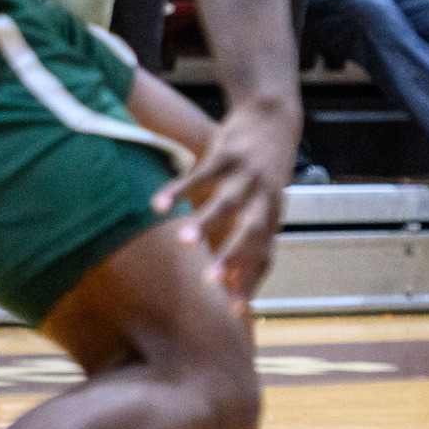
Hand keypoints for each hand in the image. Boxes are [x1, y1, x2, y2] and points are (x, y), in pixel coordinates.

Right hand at [151, 98, 300, 313]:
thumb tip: (228, 276)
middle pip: (251, 234)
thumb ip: (247, 235)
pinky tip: (156, 204)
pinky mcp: (227, 153)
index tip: (232, 312)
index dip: (250, 283)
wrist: (272, 116)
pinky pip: (200, 174)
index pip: (264, 257)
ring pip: (226, 203)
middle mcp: (264, 199)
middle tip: (209, 283)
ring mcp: (246, 175)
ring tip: (182, 243)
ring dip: (204, 223)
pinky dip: (178, 189)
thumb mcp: (263, 203)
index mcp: (272, 216)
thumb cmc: (262, 170)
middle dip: (231, 258)